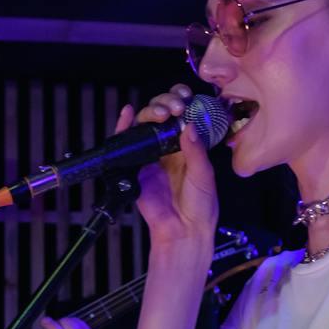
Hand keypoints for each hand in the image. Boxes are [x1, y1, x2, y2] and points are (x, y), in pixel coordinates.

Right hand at [123, 84, 219, 253]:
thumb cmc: (199, 207)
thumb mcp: (203, 175)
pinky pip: (126, 144)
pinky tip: (128, 113)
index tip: (185, 98)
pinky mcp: (136, 167)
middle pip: (162, 115)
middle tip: (174, 108)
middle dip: (165, 103)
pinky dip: (124, 126)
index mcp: (189, 146)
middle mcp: (169, 148)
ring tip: (159, 113)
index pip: (182, 115)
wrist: (183, 230)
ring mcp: (152, 156)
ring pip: (145, 124)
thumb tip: (188, 126)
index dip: (182, 102)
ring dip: (150, 111)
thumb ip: (195, 151)